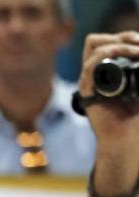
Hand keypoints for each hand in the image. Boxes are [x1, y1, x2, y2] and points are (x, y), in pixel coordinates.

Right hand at [81, 33, 138, 151]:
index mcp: (109, 69)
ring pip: (94, 46)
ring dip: (118, 44)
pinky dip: (105, 55)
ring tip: (136, 51)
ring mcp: (90, 80)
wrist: (127, 136)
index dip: (127, 36)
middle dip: (123, 36)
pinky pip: (90, 66)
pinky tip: (120, 55)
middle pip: (99, 40)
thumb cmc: (136, 113)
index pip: (111, 41)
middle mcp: (96, 73)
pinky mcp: (86, 90)